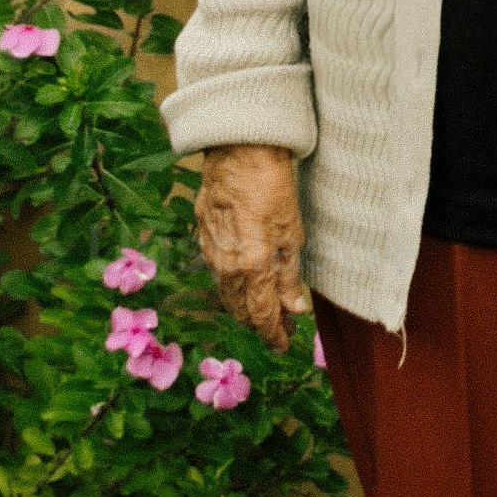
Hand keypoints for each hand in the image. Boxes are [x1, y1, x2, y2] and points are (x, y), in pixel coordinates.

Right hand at [192, 144, 306, 345]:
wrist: (239, 151)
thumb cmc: (272, 187)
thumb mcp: (291, 234)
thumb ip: (290, 276)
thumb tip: (294, 308)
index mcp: (252, 269)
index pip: (262, 317)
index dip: (273, 335)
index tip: (283, 344)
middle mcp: (226, 267)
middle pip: (241, 311)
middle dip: (261, 323)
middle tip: (281, 325)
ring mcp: (210, 251)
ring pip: (226, 293)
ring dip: (245, 305)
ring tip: (265, 306)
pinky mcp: (202, 234)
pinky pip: (217, 271)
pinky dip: (232, 283)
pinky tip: (244, 278)